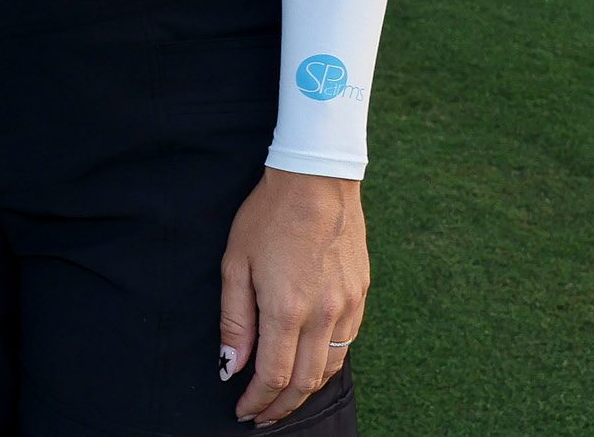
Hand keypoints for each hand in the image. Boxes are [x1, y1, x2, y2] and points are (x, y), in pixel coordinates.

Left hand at [220, 168, 367, 423]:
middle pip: (305, 382)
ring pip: (329, 368)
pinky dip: (325, 366)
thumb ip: (235, 320)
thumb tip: (231, 366)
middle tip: (260, 417)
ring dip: (305, 392)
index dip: (257, 400)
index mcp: (288, 309)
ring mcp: (348, 307)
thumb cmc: (267, 217)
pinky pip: (345, 345)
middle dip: (281, 406)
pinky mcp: (361, 297)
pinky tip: (308, 367)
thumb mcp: (235, 264)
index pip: (274, 376)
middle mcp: (324, 315)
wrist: (316, 180)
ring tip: (282, 401)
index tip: (242, 411)